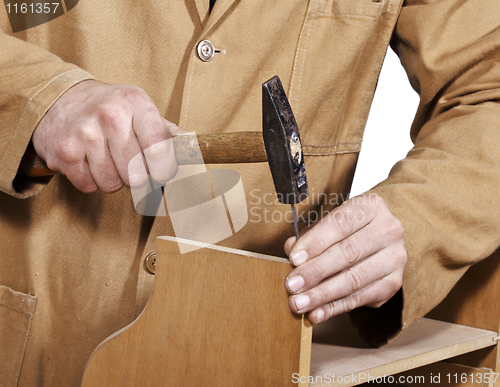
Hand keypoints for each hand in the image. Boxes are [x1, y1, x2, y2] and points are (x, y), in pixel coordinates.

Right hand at [32, 80, 183, 192]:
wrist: (59, 98)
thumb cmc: (109, 108)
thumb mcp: (140, 109)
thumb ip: (166, 131)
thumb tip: (193, 147)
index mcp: (136, 103)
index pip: (160, 149)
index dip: (164, 170)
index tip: (161, 173)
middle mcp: (110, 115)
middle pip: (137, 175)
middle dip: (136, 177)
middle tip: (129, 163)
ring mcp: (85, 133)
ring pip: (113, 184)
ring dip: (113, 179)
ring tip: (106, 158)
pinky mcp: (64, 152)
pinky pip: (89, 186)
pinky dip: (90, 180)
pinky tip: (88, 161)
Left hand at [284, 193, 405, 323]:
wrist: (380, 239)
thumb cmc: (349, 229)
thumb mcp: (330, 223)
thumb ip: (310, 235)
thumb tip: (291, 249)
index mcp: (371, 207)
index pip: (340, 224)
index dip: (315, 242)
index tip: (294, 258)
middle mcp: (388, 230)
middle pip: (348, 253)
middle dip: (315, 272)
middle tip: (292, 285)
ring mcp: (394, 258)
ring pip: (354, 279)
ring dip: (322, 294)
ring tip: (299, 303)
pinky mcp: (393, 283)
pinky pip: (360, 298)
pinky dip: (335, 308)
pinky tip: (317, 313)